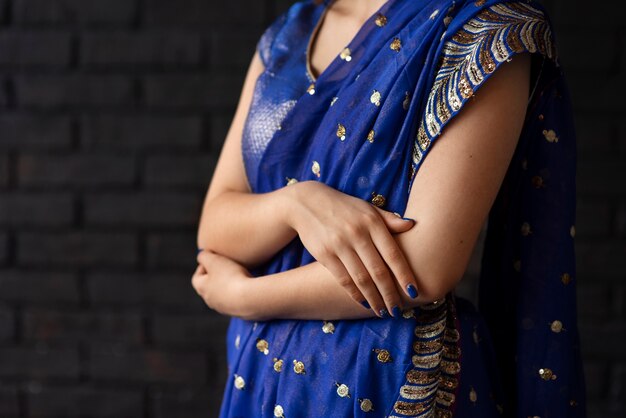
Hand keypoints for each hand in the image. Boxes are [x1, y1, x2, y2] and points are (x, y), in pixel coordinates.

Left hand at [192, 249, 252, 317]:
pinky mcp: (237, 311)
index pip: (196, 277)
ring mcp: (224, 308)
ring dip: (227, 285)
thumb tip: (201, 257)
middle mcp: (210, 301)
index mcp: (202, 288)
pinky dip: (238, 293)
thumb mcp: (214, 260)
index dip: (203, 266)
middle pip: (209, 287)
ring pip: (222, 294)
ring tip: (238, 276)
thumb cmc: (230, 277)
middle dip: (216, 276)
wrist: (250, 298)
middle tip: (226, 267)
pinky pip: (235, 300)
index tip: (214, 259)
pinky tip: (246, 286)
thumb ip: (204, 256)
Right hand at [283, 180, 418, 317]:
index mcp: (372, 222)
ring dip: (374, 299)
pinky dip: (355, 294)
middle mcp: (357, 234)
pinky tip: (364, 303)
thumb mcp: (367, 209)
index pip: (393, 254)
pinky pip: (343, 279)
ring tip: (382, 311)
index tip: (414, 292)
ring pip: (362, 279)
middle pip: (379, 271)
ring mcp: (340, 245)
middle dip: (390, 294)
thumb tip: (412, 226)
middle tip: (398, 311)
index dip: (405, 275)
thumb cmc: (344, 207)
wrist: (307, 202)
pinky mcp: (325, 254)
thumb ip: (389, 219)